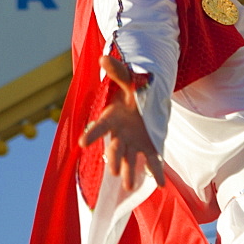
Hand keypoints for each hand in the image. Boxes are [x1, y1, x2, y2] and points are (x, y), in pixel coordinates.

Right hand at [78, 55, 165, 189]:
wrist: (146, 99)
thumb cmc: (133, 91)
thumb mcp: (129, 80)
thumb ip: (118, 72)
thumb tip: (103, 58)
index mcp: (112, 118)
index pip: (99, 127)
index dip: (92, 135)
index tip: (82, 143)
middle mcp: (119, 134)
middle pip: (115, 148)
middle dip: (114, 158)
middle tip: (113, 171)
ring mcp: (133, 143)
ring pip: (129, 160)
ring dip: (128, 172)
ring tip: (128, 186)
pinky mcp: (148, 148)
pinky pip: (152, 162)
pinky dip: (156, 173)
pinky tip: (160, 185)